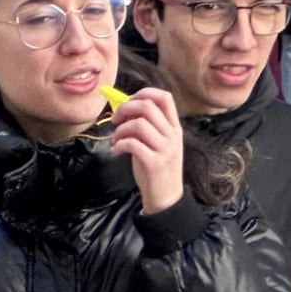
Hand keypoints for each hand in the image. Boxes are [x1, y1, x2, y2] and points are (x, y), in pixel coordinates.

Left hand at [110, 87, 185, 214]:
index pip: (164, 97)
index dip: (144, 93)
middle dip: (125, 109)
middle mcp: (172, 135)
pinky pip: (132, 144)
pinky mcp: (154, 163)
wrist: (166, 198)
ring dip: (120, 130)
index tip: (128, 102)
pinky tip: (116, 151)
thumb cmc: (157, 169)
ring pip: (138, 124)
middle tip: (116, 120)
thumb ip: (147, 127)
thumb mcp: (158, 144)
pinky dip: (119, 145)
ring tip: (115, 140)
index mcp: (174, 127)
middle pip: (148, 106)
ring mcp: (164, 149)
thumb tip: (124, 108)